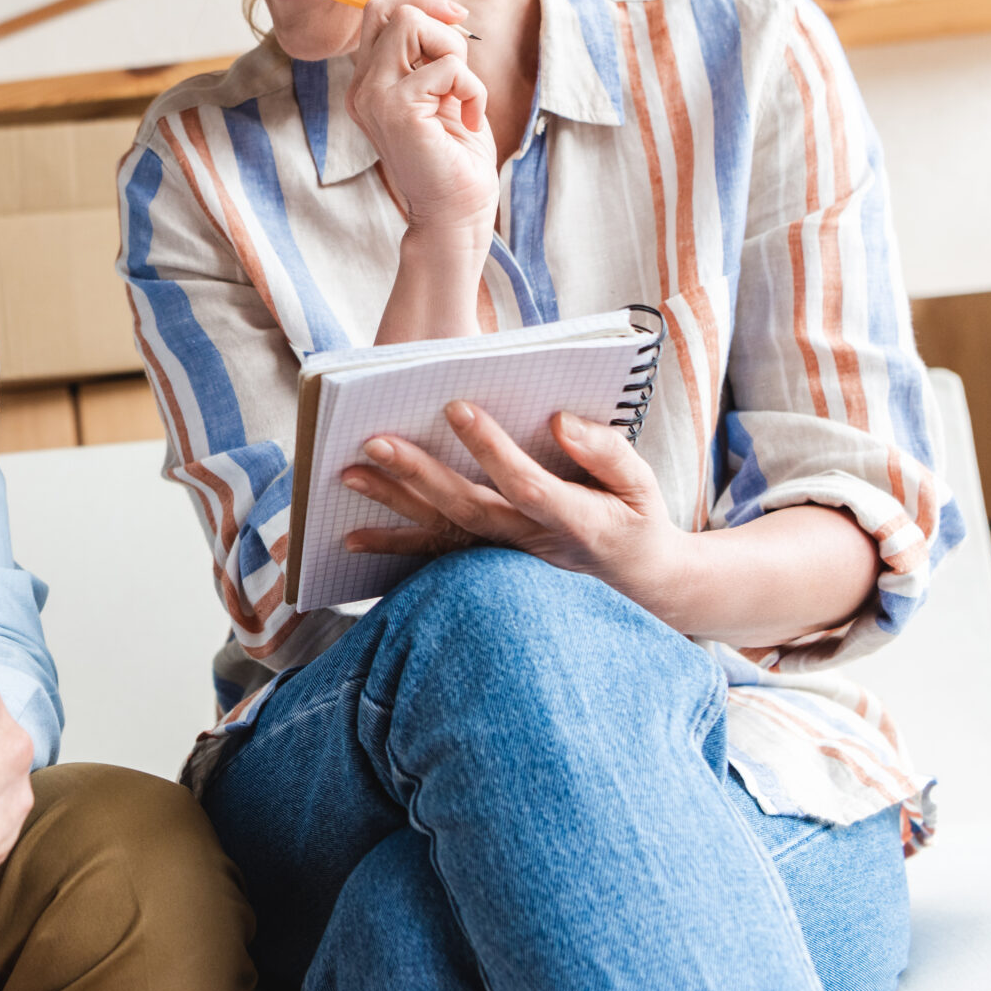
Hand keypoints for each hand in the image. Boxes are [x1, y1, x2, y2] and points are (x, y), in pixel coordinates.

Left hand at [340, 400, 688, 609]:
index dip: (491, 448)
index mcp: (574, 519)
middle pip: (466, 507)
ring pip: (441, 529)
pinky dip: (393, 547)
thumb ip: (606, 452)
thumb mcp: (641, 485)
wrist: (634, 584)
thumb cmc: (635, 520)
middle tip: (376, 439)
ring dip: (393, 502)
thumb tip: (559, 421)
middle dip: (418, 473)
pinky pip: (434, 556)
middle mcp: (529, 542)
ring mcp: (502, 558)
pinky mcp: (485, 564)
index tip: (457, 407)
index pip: (526, 483)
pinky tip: (351, 537)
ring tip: (349, 472)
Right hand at [343, 0, 497, 239]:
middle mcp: (362, 88)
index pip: (378, 11)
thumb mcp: (444, 91)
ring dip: (456, 53)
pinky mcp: (397, 109)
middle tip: (460, 66)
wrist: (456, 213)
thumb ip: (433, 55)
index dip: (420, 1)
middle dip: (439, 25)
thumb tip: (445, 11)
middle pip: (390, 9)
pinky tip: (469, 121)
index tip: (456, 20)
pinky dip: (473, 89)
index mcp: (369, 82)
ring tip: (462, 96)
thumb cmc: (456, 156)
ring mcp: (374, 97)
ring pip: (413, 24)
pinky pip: (447, 66)